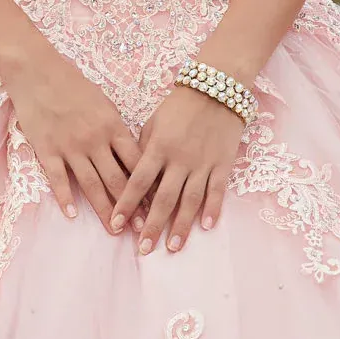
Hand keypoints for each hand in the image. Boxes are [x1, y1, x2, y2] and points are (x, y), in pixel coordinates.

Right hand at [5, 49, 142, 228]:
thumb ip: (117, 129)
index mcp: (113, 126)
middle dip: (131, 207)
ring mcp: (70, 146)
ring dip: (104, 209)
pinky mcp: (47, 149)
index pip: (136, 163)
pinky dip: (65, 197)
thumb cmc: (73, 84)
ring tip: (114, 230)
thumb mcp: (104, 102)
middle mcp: (95, 140)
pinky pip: (59, 179)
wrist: (38, 71)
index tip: (157, 204)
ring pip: (91, 185)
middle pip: (117, 180)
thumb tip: (132, 153)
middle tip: (140, 229)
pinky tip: (72, 214)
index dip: (148, 186)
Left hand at [110, 87, 246, 252]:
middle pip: (163, 199)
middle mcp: (179, 159)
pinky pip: (217, 190)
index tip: (117, 224)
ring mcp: (202, 163)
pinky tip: (206, 227)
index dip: (126, 204)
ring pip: (190, 200)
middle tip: (144, 249)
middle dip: (152, 226)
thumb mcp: (153, 122)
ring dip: (181, 226)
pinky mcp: (222, 164)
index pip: (138, 181)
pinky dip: (213, 209)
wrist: (216, 89)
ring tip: (172, 247)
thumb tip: (134, 177)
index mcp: (158, 147)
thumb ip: (143, 149)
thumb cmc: (178, 105)